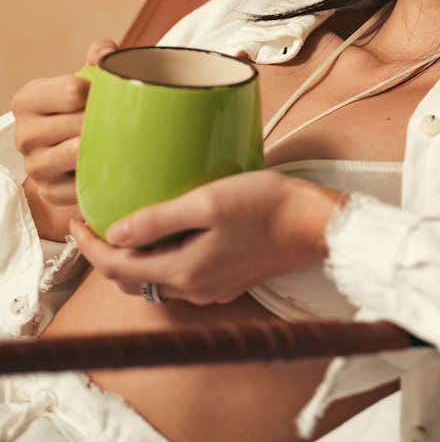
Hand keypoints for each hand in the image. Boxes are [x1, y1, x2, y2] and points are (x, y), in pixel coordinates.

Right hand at [12, 38, 117, 207]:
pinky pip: (83, 183)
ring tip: (120, 138)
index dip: (100, 92)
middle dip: (106, 120)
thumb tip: (106, 50)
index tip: (110, 94)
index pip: (72, 91)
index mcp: (29, 100)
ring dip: (105, 146)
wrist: (72, 149)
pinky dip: (102, 174)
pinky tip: (113, 163)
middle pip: (79, 123)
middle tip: (126, 119)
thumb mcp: (87, 79)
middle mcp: (25, 134)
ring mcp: (35, 166)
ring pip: (78, 153)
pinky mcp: (51, 191)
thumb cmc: (81, 108)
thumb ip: (99, 57)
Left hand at [70, 170, 348, 304]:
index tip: (74, 219)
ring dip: (133, 257)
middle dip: (105, 254)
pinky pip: (180, 275)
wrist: (315, 224)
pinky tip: (168, 234)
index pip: (117, 267)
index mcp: (184, 271)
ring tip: (125, 224)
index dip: (88, 246)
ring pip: (155, 279)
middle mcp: (195, 288)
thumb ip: (159, 218)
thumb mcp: (209, 202)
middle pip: (132, 278)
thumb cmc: (267, 206)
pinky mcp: (228, 279)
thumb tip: (115, 233)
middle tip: (93, 221)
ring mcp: (213, 287)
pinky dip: (161, 258)